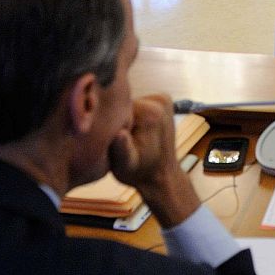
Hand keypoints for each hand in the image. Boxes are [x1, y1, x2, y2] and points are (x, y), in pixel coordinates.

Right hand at [108, 94, 201, 227]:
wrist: (161, 176)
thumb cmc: (139, 172)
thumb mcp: (126, 165)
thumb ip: (121, 148)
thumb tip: (120, 134)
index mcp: (150, 112)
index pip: (116, 107)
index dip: (110, 123)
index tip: (113, 140)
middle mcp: (160, 100)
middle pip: (125, 103)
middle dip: (119, 120)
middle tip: (121, 141)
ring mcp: (164, 99)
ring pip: (131, 103)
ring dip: (127, 118)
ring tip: (129, 138)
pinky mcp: (165, 101)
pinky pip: (140, 104)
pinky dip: (135, 116)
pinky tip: (137, 132)